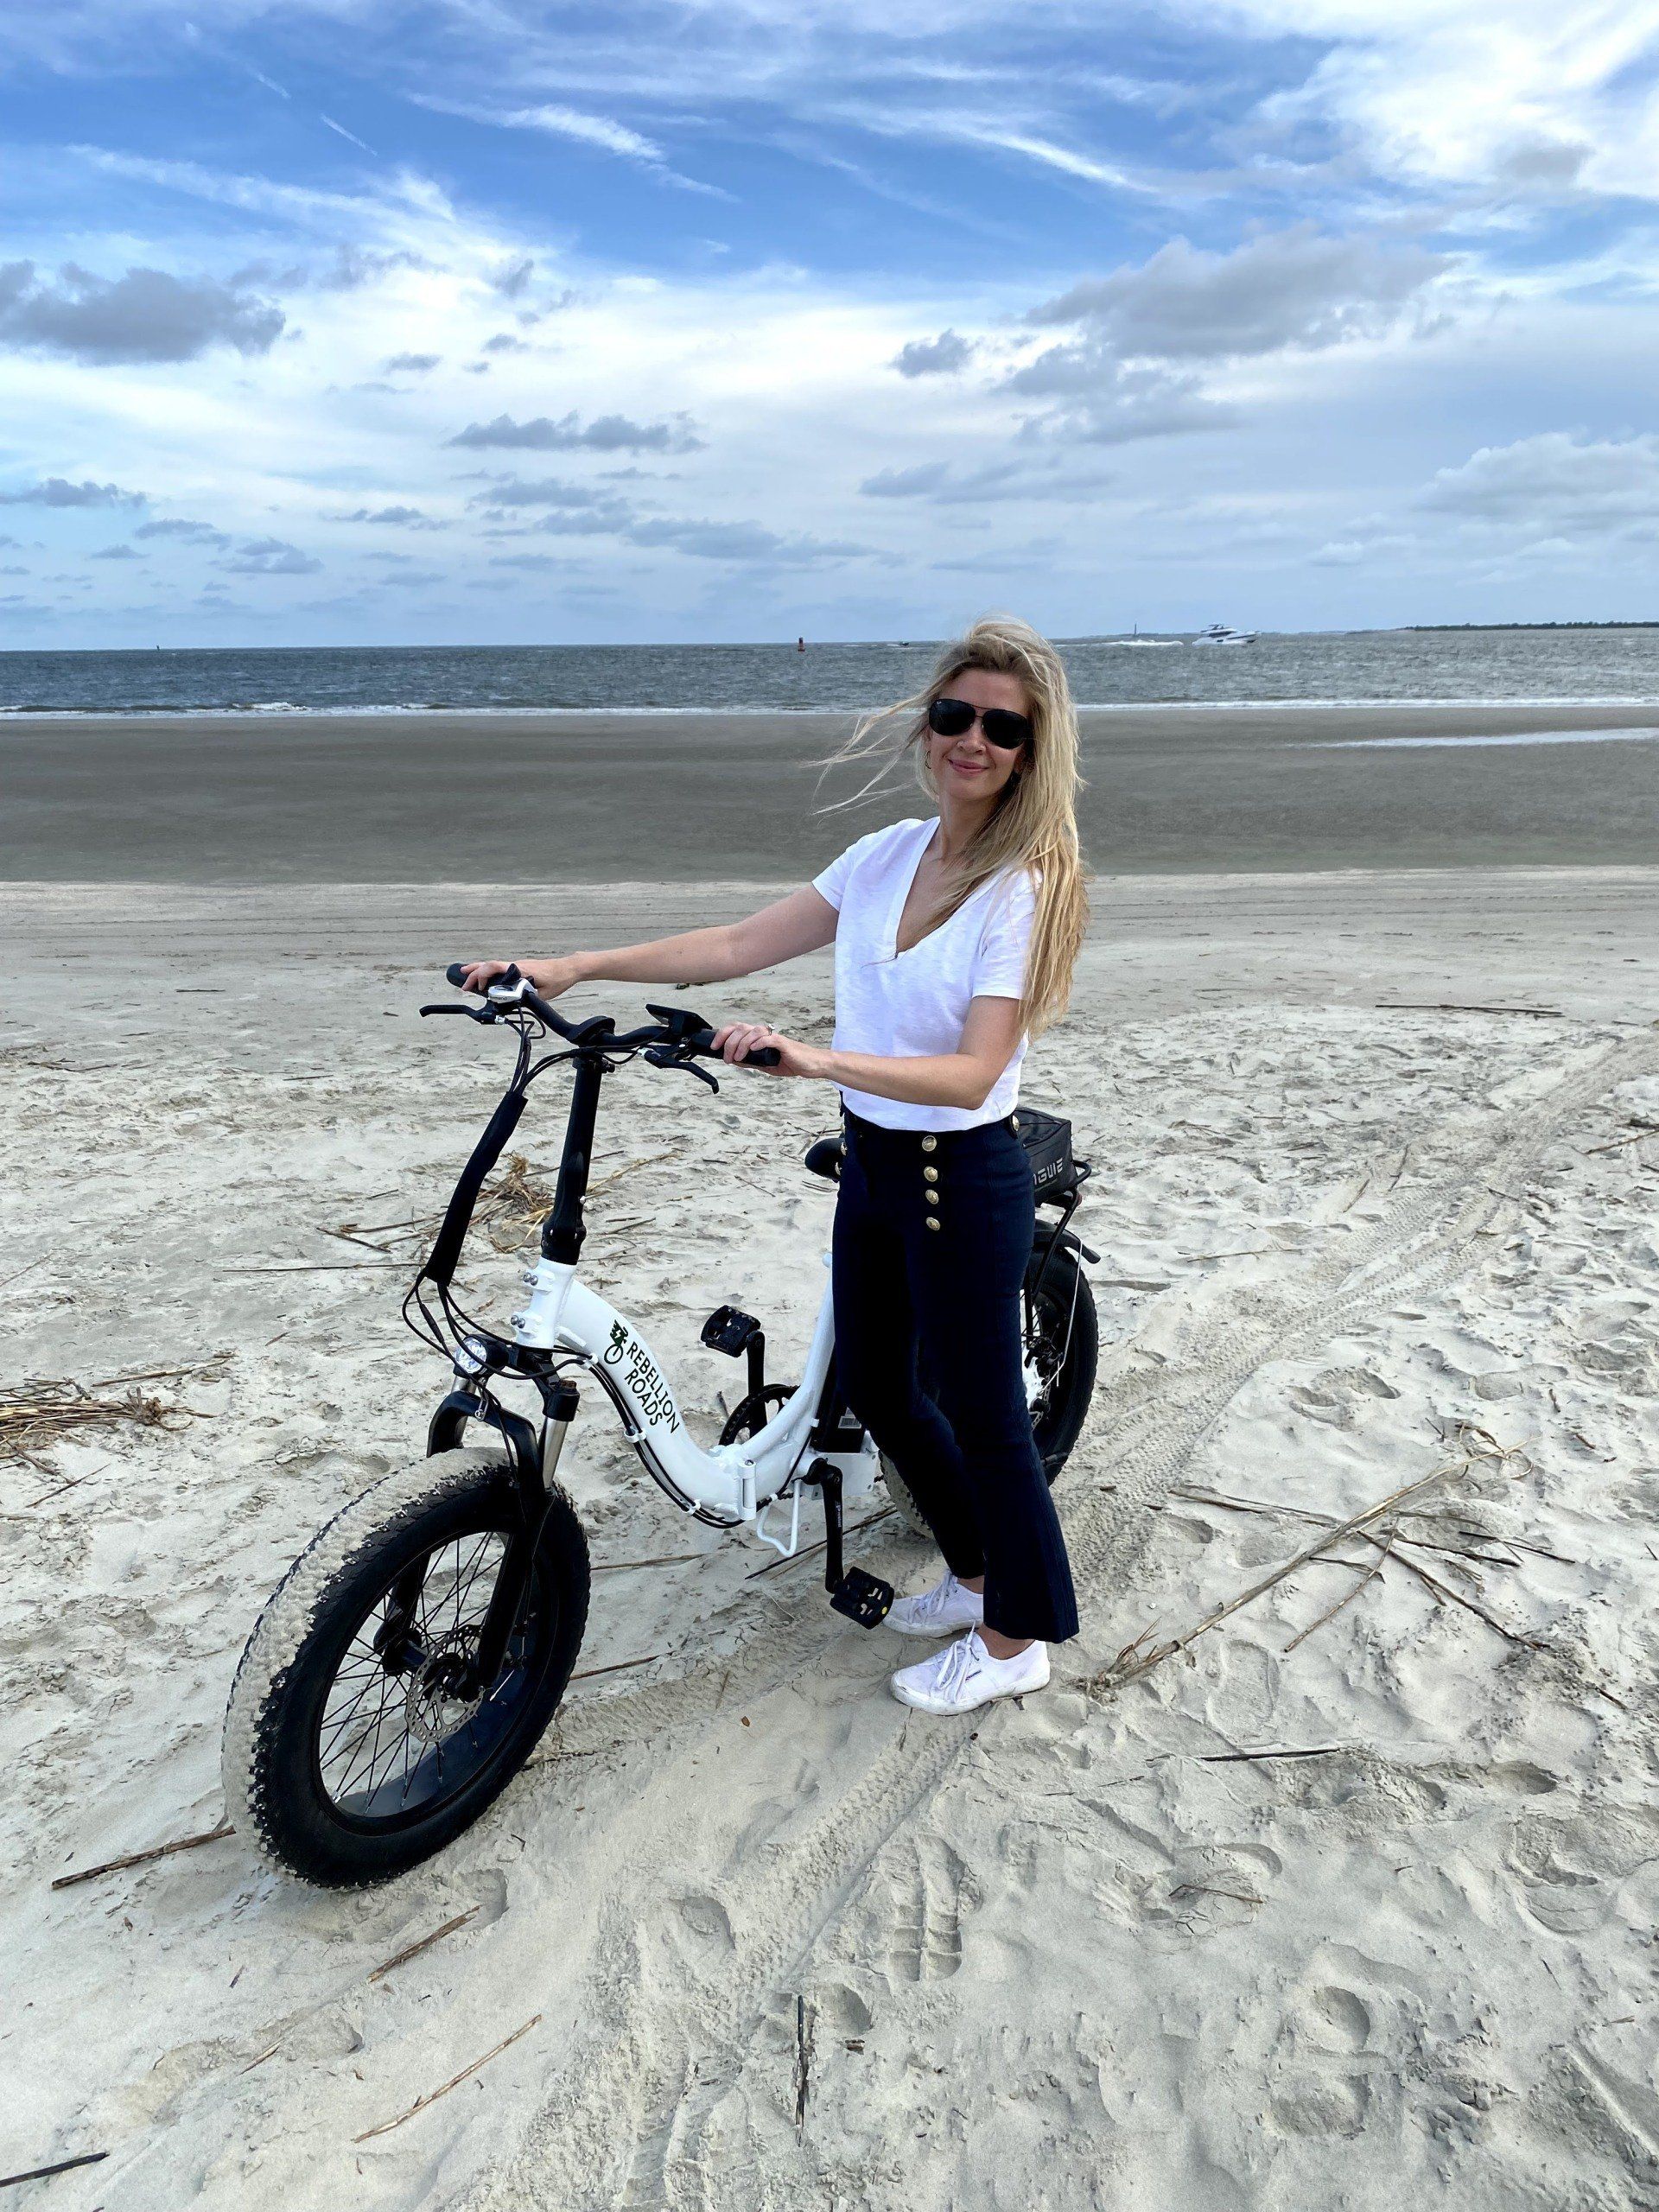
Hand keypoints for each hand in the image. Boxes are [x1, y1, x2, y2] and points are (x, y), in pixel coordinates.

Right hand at [453, 957, 580, 997]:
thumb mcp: (543, 993)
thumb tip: (513, 1002)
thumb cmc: (557, 979)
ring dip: (479, 971)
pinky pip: (499, 968)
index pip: (494, 967)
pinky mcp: (520, 967)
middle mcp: (515, 964)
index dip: (482, 975)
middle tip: (463, 985)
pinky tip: (485, 979)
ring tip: (466, 978)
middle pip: (489, 964)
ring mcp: (517, 965)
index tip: (477, 988)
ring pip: (493, 965)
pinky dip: (488, 972)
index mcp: (519, 969)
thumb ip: (527, 997)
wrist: (568, 968)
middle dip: (473, 973)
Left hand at [708, 1023, 820, 1078]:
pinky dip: (758, 1043)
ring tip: (737, 1058)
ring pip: (752, 1032)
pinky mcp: (784, 1043)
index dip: (722, 1035)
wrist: (811, 1065)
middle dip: (728, 1042)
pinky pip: (769, 1039)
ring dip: (741, 1044)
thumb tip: (733, 1060)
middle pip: (740, 1028)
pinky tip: (753, 1050)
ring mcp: (774, 1037)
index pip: (736, 1029)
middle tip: (726, 1058)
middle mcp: (764, 1034)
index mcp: (758, 1037)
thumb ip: (750, 1061)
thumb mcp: (765, 1064)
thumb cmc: (790, 1062)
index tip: (714, 1048)